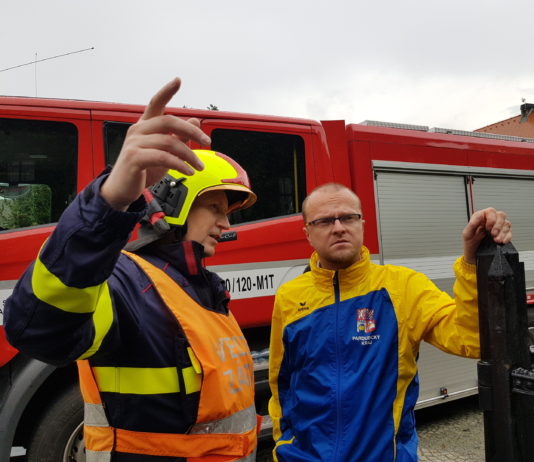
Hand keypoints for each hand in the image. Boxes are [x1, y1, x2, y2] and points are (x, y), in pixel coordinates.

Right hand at [100, 78, 210, 209]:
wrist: (122, 190)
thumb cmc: (143, 170)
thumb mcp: (165, 152)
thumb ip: (179, 137)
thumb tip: (195, 120)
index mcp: (145, 126)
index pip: (155, 103)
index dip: (167, 91)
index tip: (178, 80)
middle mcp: (138, 130)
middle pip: (169, 121)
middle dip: (192, 131)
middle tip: (206, 141)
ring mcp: (134, 143)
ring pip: (170, 142)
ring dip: (190, 155)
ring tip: (199, 166)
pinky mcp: (134, 158)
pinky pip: (163, 157)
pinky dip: (180, 165)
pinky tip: (188, 171)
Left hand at [462, 208, 511, 263]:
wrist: (474, 254)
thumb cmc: (470, 243)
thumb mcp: (467, 234)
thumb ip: (471, 224)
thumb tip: (478, 216)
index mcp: (481, 217)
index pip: (490, 211)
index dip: (491, 218)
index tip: (488, 227)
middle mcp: (490, 220)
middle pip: (501, 215)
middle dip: (498, 225)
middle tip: (493, 234)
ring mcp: (498, 226)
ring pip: (507, 223)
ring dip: (503, 232)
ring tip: (496, 240)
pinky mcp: (503, 234)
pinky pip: (510, 232)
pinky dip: (507, 237)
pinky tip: (503, 241)